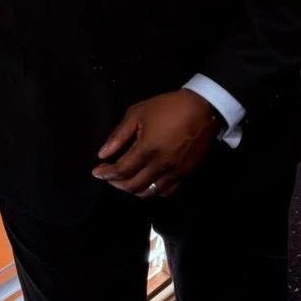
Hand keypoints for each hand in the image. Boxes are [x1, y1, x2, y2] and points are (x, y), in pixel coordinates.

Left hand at [92, 89, 221, 197]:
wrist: (203, 109)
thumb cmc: (168, 107)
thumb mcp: (137, 113)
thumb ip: (119, 135)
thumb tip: (103, 154)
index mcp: (147, 150)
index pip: (121, 170)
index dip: (105, 173)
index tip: (96, 172)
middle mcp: (160, 166)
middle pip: (133, 186)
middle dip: (116, 183)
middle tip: (108, 176)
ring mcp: (175, 172)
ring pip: (149, 192)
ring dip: (133, 189)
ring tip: (125, 179)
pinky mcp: (186, 174)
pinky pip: (166, 191)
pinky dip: (153, 191)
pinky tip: (147, 181)